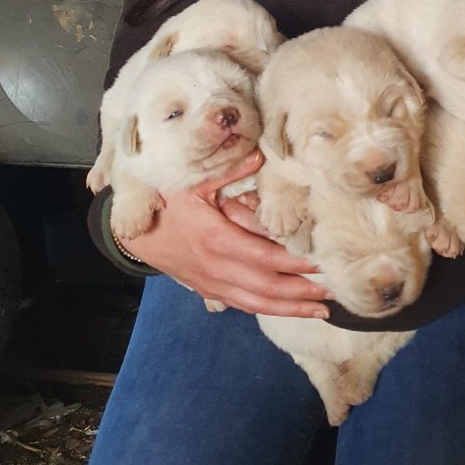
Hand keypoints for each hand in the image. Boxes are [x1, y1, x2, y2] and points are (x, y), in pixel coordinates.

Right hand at [125, 150, 330, 318]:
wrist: (131, 231)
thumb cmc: (164, 201)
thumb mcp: (192, 179)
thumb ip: (228, 167)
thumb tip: (260, 154)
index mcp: (215, 239)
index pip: (263, 258)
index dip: (294, 264)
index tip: (321, 263)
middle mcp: (215, 267)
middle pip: (266, 288)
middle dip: (301, 293)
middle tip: (333, 293)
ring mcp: (211, 283)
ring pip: (256, 303)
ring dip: (291, 309)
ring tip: (321, 310)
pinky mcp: (208, 289)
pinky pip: (242, 305)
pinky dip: (269, 310)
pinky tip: (289, 310)